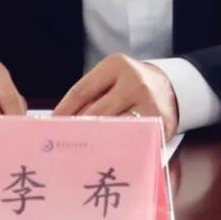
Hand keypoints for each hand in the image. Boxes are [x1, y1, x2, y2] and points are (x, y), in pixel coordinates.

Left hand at [53, 54, 178, 140]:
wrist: (169, 88)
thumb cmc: (130, 85)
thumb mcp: (112, 78)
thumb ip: (90, 94)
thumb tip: (60, 121)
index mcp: (116, 65)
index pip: (82, 91)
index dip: (63, 111)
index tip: (50, 126)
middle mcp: (134, 81)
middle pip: (95, 112)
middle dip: (76, 130)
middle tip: (60, 145)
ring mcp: (148, 103)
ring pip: (112, 128)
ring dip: (95, 141)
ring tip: (79, 152)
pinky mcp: (159, 123)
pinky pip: (130, 139)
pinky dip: (116, 147)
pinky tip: (104, 154)